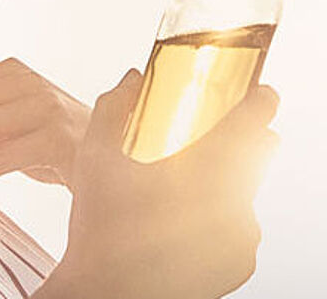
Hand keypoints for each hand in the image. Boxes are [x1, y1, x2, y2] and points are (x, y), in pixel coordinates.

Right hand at [39, 70, 278, 298]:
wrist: (106, 293)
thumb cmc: (98, 228)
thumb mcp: (94, 161)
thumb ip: (112, 110)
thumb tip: (133, 78)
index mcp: (204, 171)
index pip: (254, 122)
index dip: (260, 100)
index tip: (259, 93)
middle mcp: (235, 202)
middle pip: (255, 157)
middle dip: (237, 144)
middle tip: (203, 145)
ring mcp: (243, 236)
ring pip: (244, 194)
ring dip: (222, 186)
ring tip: (176, 197)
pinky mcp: (243, 262)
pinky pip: (239, 228)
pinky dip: (218, 221)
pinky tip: (181, 227)